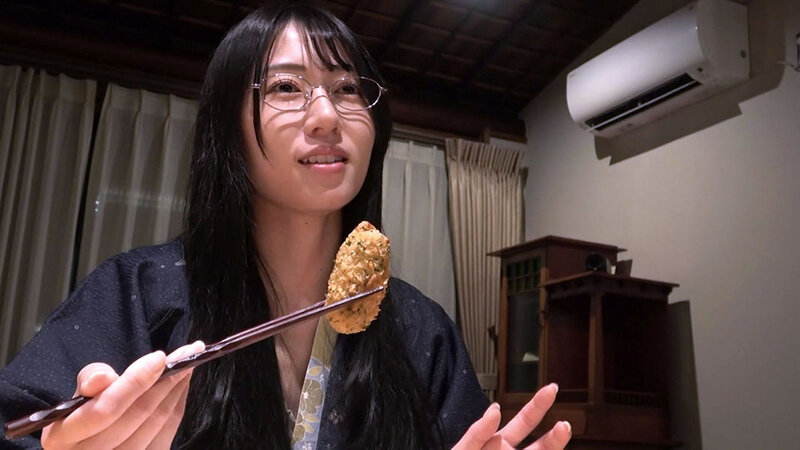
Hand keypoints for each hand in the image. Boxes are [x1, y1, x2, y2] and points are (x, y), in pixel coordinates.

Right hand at [41, 341, 204, 449]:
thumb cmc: (79, 420)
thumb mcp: (73, 399)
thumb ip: (88, 382)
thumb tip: (102, 377)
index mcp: (62, 437)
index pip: (104, 410)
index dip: (134, 382)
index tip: (160, 357)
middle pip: (137, 416)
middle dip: (167, 380)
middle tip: (190, 352)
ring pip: (156, 425)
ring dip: (177, 390)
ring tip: (189, 364)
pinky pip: (165, 436)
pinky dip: (177, 408)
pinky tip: (182, 387)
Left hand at [453, 383, 570, 449]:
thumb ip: (477, 432)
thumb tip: (496, 410)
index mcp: (499, 442)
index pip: (524, 422)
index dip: (538, 406)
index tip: (552, 390)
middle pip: (540, 446)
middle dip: (555, 437)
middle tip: (565, 425)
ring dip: (548, 449)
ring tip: (559, 436)